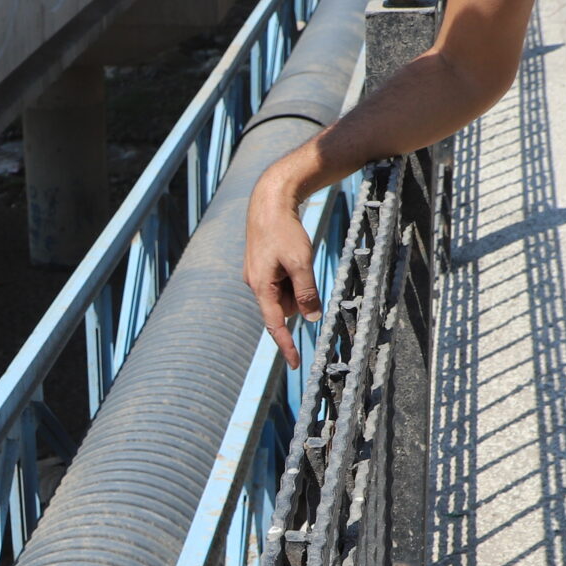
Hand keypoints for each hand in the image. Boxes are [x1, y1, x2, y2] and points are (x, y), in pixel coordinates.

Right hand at [244, 160, 320, 367]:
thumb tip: (310, 318)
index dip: (286, 345)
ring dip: (296, 283)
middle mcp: (255, 284)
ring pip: (285, 293)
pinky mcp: (262, 266)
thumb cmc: (283, 230)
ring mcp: (258, 275)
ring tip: (297, 256)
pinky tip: (292, 253)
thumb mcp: (300, 262)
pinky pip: (282, 280)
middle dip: (299, 297)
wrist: (269, 201)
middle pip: (284, 307)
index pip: (275, 325)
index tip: (294, 364)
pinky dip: (292, 273)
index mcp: (260, 286)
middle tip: (303, 268)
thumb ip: (306, 292)